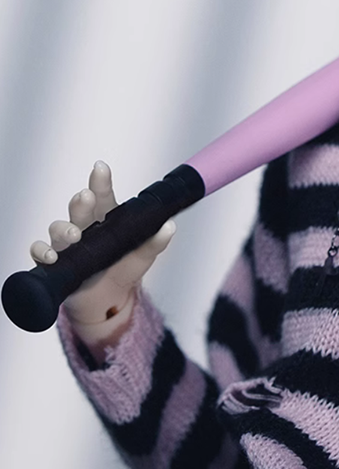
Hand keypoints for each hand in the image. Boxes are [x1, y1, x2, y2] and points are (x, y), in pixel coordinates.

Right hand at [30, 161, 174, 353]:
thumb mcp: (143, 255)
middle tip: (86, 197)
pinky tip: (51, 256)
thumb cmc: (123, 268)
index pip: (102, 196)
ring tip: (74, 235)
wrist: (109, 300)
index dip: (100, 181)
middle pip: (79, 208)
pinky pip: (40, 252)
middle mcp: (84, 227)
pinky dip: (42, 251)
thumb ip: (155, 241)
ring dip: (63, 229)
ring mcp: (67, 244)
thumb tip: (169, 227)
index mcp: (106, 219)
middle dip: (81, 201)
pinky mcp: (55, 263)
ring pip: (58, 228)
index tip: (100, 168)